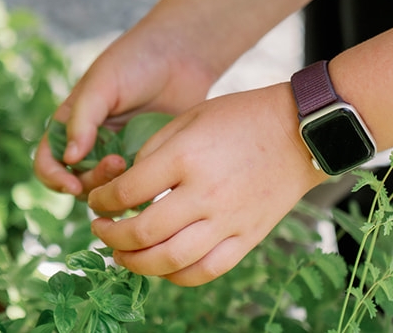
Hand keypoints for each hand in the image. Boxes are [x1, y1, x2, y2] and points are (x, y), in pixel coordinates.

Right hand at [34, 25, 216, 196]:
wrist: (180, 54)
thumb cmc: (134, 62)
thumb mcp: (101, 84)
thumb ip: (82, 120)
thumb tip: (68, 159)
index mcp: (71, 123)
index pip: (48, 161)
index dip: (53, 177)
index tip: (72, 184)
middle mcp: (92, 144)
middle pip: (78, 182)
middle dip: (91, 181)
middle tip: (117, 163)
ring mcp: (119, 155)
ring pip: (106, 192)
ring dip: (114, 188)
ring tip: (131, 164)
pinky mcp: (147, 162)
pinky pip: (136, 189)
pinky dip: (138, 190)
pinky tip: (149, 174)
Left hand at [87, 84, 324, 284]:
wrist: (297, 133)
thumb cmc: (237, 117)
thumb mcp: (187, 118)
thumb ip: (154, 151)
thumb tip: (129, 185)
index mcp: (184, 158)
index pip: (129, 191)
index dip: (104, 200)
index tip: (95, 201)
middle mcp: (204, 194)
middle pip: (144, 232)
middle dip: (112, 237)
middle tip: (99, 231)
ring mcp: (228, 221)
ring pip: (172, 260)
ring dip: (138, 264)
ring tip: (121, 256)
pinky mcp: (247, 239)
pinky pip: (206, 270)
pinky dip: (177, 275)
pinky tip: (160, 267)